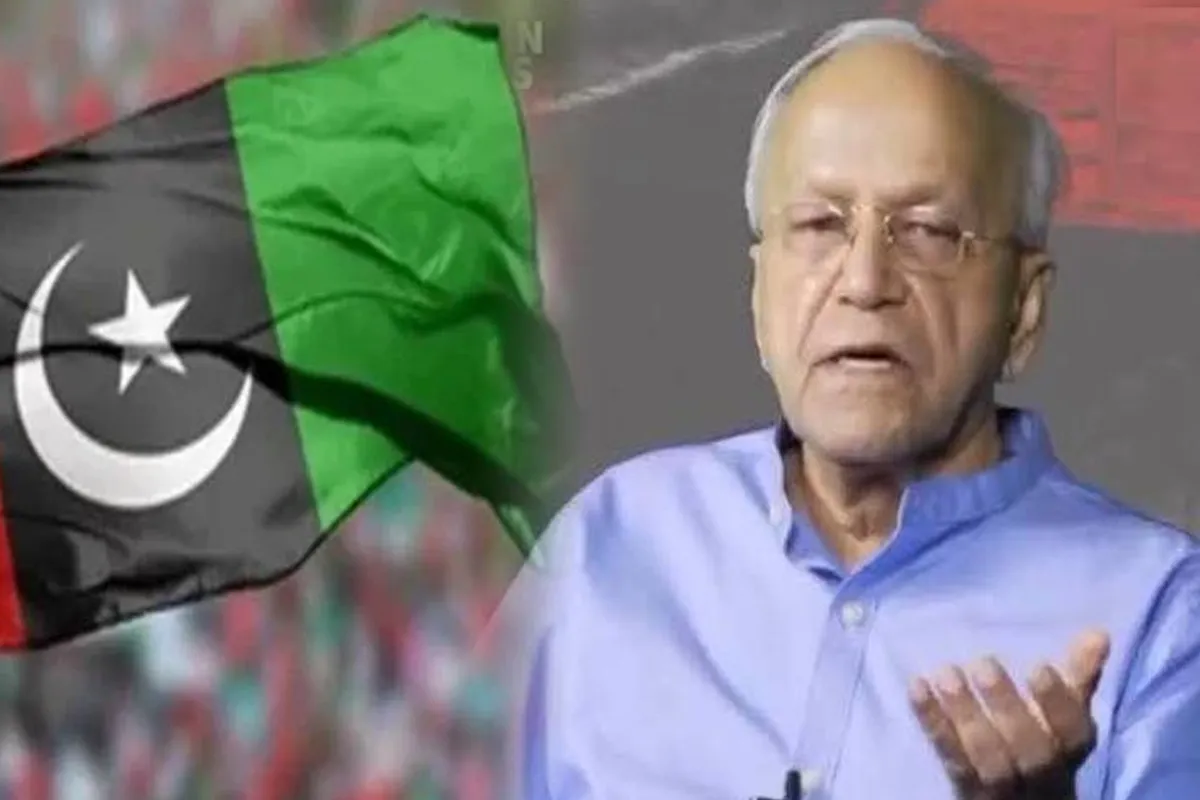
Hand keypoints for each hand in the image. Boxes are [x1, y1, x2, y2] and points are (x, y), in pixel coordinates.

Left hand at [909, 629, 1110, 798]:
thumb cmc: (1042, 743)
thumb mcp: (1063, 715)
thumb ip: (1078, 675)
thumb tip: (1098, 631)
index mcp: (1069, 751)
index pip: (1072, 732)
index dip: (1058, 702)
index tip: (1039, 666)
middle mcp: (1041, 775)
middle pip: (1030, 751)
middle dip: (1008, 707)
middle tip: (982, 663)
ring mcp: (1002, 789)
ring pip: (987, 760)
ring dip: (965, 714)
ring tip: (946, 673)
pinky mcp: (966, 790)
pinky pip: (950, 759)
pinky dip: (933, 722)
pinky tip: (917, 687)